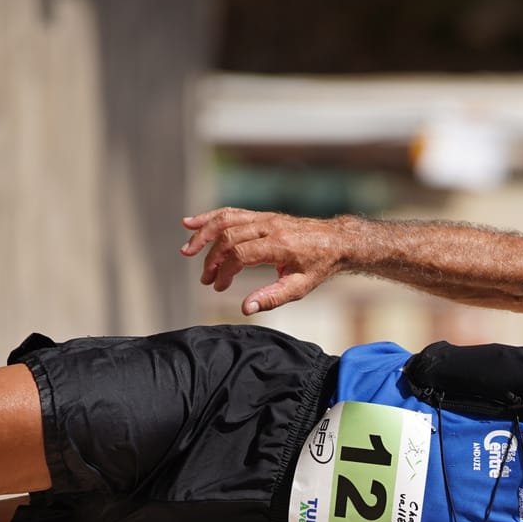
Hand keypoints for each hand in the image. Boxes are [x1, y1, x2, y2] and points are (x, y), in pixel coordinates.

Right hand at [180, 207, 348, 314]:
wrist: (335, 241)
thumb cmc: (318, 266)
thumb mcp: (299, 288)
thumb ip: (271, 298)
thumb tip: (245, 308)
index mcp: (279, 245)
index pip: (240, 255)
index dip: (225, 271)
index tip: (219, 287)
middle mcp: (270, 227)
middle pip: (229, 237)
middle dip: (212, 259)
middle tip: (206, 279)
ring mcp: (265, 218)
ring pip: (226, 220)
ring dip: (203, 234)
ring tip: (187, 250)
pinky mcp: (261, 216)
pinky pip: (232, 213)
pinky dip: (210, 218)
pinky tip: (191, 224)